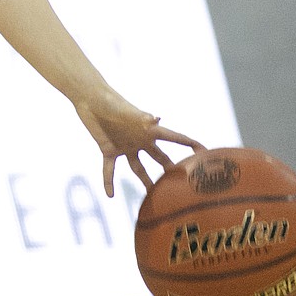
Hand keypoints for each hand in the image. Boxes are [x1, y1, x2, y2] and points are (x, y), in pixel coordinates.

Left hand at [74, 89, 204, 197]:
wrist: (90, 99)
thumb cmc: (110, 101)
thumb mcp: (127, 111)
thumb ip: (141, 117)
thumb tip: (158, 118)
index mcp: (148, 130)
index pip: (174, 138)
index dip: (190, 144)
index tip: (205, 152)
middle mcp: (140, 140)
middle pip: (160, 157)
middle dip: (171, 169)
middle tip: (183, 185)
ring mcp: (125, 146)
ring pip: (138, 168)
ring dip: (145, 181)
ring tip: (153, 196)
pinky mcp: (109, 150)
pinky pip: (110, 170)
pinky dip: (109, 182)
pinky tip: (110, 195)